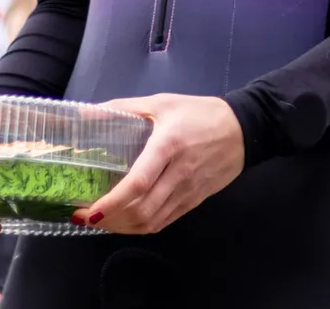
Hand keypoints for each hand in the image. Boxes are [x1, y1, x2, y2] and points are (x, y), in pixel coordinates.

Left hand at [82, 93, 243, 233]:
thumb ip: (124, 108)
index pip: (138, 184)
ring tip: (102, 220)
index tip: (87, 210)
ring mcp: (188, 191)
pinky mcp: (194, 201)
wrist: (245, 128)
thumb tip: (85, 114)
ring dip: (121, 227)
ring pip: (150, 222)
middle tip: (85, 215)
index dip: (111, 202)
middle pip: (141, 210)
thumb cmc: (200, 113)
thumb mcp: (163, 102)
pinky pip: (163, 222)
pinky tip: (126, 221)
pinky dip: (140, 227)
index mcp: (168, 146)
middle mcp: (178, 174)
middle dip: (108, 220)